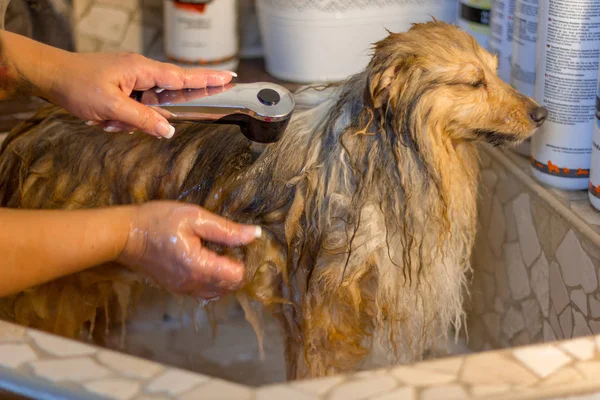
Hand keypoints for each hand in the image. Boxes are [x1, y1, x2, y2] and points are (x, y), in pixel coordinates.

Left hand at [45, 52, 235, 137]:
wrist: (50, 76)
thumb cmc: (77, 85)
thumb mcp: (111, 107)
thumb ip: (143, 119)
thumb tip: (169, 130)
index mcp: (142, 70)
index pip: (183, 76)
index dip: (207, 79)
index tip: (229, 78)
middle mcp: (140, 72)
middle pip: (164, 97)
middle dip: (146, 116)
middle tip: (120, 118)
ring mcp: (131, 80)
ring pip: (146, 108)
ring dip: (127, 120)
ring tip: (102, 119)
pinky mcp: (122, 88)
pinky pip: (133, 109)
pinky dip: (120, 118)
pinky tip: (101, 118)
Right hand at [117, 201, 260, 298]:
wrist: (124, 234)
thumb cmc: (158, 220)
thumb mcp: (195, 218)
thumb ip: (227, 230)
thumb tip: (255, 235)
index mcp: (199, 267)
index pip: (237, 277)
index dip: (244, 260)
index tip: (239, 243)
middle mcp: (192, 284)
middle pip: (229, 288)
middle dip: (237, 269)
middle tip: (231, 247)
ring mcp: (183, 289)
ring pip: (216, 293)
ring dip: (224, 277)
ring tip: (219, 254)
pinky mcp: (175, 288)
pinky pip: (202, 292)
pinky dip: (211, 281)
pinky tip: (207, 261)